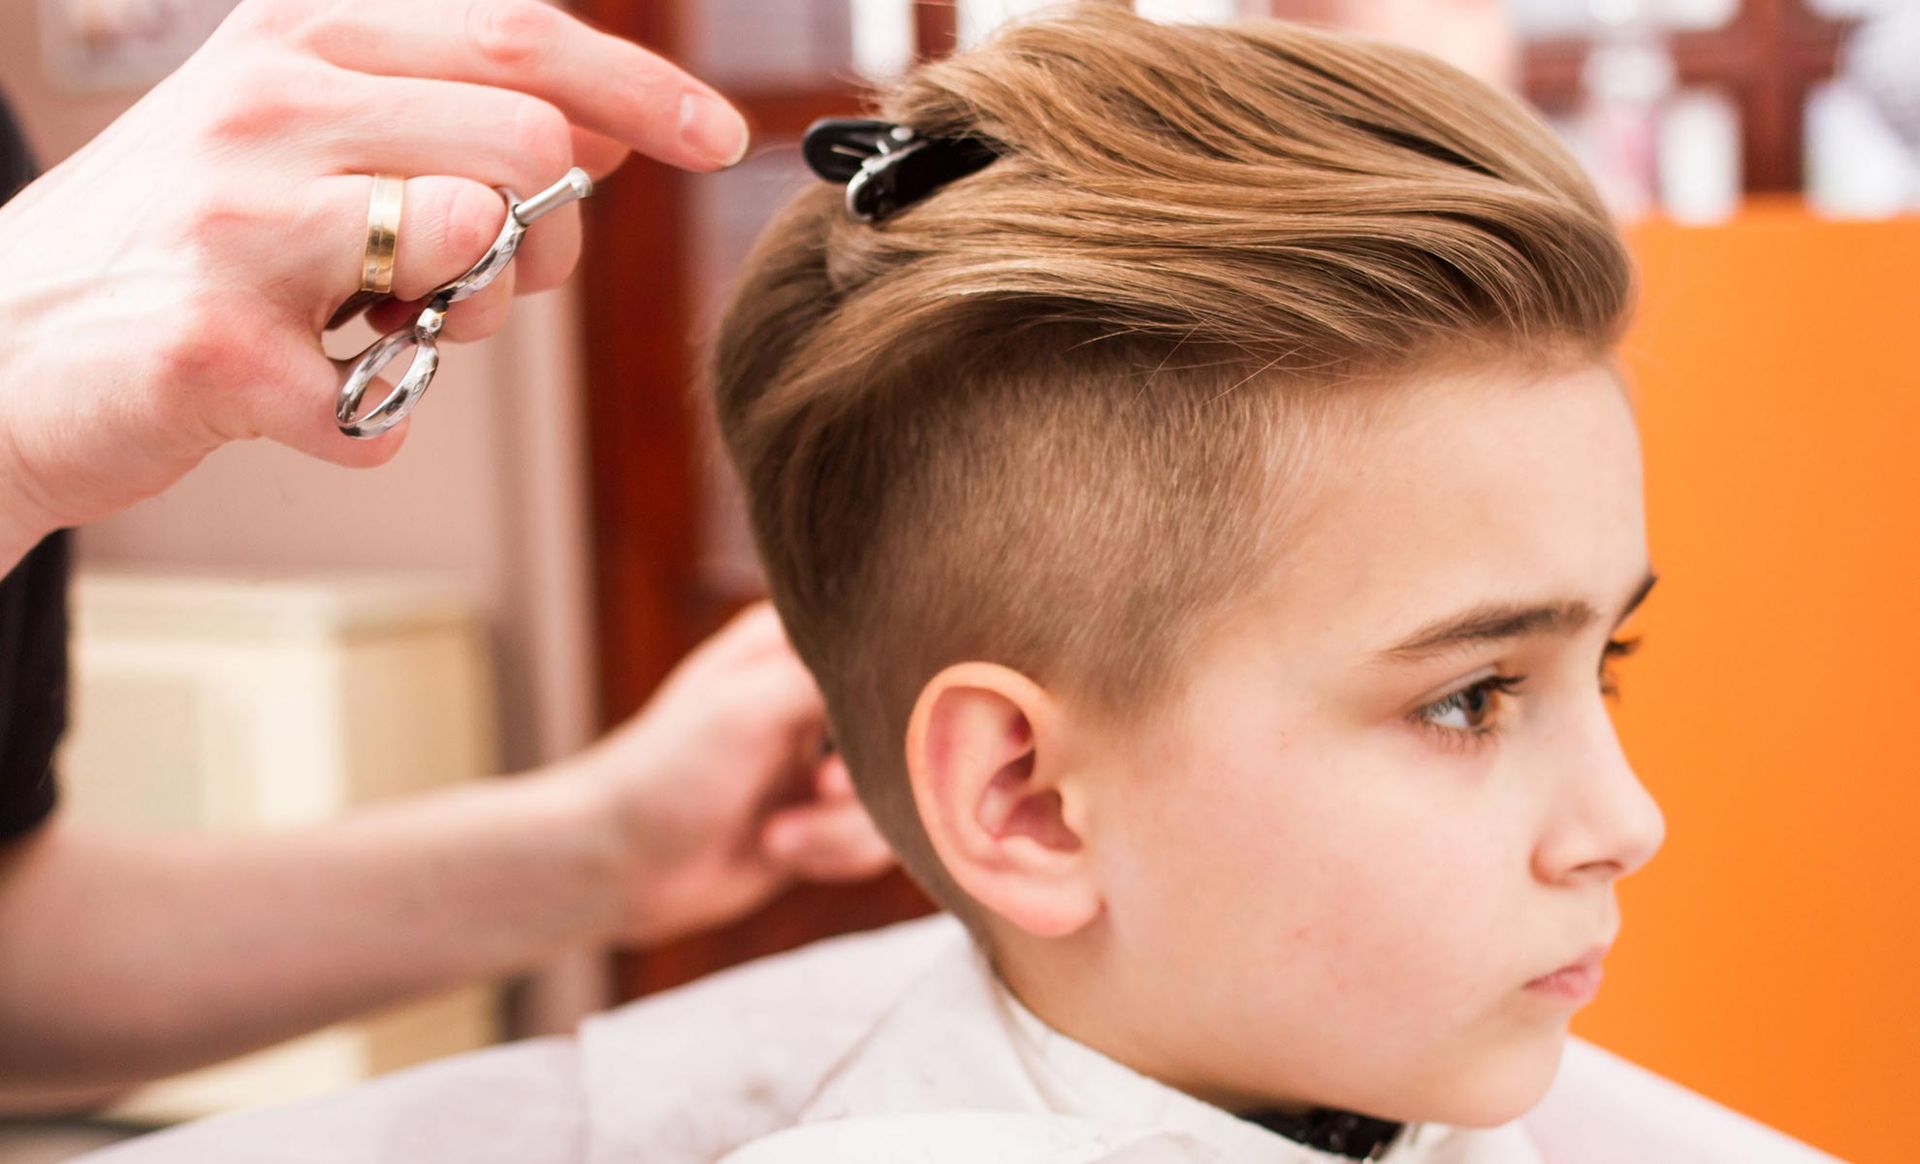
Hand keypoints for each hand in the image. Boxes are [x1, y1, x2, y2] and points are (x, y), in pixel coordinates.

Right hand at [0, 0, 748, 558]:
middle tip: (481, 283)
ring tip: (381, 326)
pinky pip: (389, 404)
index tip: (721, 134)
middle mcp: (270, 105)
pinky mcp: (217, 350)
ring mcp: (238, 223)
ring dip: (468, 321)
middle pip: (529, 146)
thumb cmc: (180, 252)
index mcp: (298, 38)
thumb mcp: (298, 136)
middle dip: (548, 237)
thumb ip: (443, 112)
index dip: (643, 85)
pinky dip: (373, 418)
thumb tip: (609, 118)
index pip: (518, 33)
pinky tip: (305, 393)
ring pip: (477, 247)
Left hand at [555, 603, 894, 947]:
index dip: (906, 681)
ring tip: (779, 834)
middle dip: (875, 772)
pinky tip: (779, 850)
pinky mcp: (829, 816)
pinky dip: (834, 851)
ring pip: (903, 788)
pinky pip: (877, 836)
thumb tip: (914, 654)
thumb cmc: (666, 772)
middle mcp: (821, 692)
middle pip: (912, 722)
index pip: (890, 640)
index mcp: (800, 641)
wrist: (617, 868)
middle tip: (820, 789)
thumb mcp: (750, 710)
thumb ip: (835, 679)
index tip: (892, 722)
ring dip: (843, 825)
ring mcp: (829, 756)